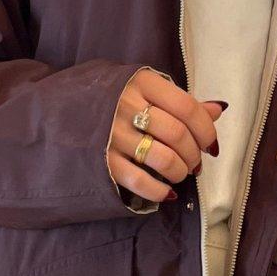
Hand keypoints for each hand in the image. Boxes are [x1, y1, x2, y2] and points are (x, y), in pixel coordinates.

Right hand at [107, 69, 226, 202]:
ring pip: (164, 159)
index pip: (187, 108)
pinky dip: (159, 191)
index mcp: (142, 83)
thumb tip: (218, 109)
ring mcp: (112, 134)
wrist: (58, 110)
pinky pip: (140, 182)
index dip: (206, 131)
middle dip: (194, 155)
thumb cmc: (111, 98)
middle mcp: (127, 106)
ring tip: (179, 173)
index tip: (211, 146)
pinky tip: (165, 192)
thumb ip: (180, 100)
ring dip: (180, 172)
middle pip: (178, 135)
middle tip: (195, 163)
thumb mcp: (143, 88)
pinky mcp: (102, 160)